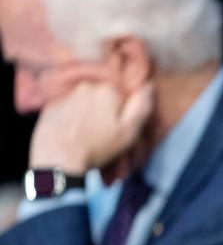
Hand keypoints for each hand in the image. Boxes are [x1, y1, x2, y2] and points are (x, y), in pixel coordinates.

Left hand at [29, 80, 152, 173]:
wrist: (59, 158)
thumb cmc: (98, 147)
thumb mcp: (129, 132)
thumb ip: (141, 107)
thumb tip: (148, 85)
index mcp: (108, 90)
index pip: (123, 94)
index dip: (123, 110)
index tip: (119, 126)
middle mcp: (86, 85)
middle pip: (102, 96)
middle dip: (105, 109)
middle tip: (103, 132)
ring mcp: (66, 94)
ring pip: (85, 100)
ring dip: (88, 112)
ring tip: (87, 133)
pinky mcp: (51, 104)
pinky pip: (68, 106)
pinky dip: (72, 116)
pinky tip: (73, 131)